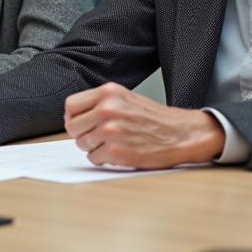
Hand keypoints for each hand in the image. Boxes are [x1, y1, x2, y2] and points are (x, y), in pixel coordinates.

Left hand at [64, 82, 224, 168]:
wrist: (180, 134)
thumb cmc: (154, 118)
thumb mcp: (125, 98)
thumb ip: (100, 102)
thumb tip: (73, 115)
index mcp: (108, 93)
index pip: (70, 106)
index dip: (73, 117)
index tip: (80, 122)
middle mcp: (107, 110)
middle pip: (72, 127)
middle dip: (82, 133)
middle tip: (98, 135)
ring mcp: (111, 132)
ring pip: (81, 144)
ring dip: (93, 146)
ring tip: (111, 142)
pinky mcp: (117, 152)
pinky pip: (93, 158)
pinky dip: (102, 158)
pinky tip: (118, 151)